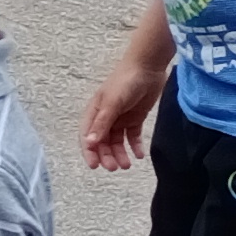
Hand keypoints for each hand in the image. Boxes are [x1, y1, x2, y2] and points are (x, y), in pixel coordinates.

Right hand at [83, 47, 167, 171]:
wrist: (148, 67)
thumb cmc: (125, 82)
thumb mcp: (112, 103)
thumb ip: (102, 124)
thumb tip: (89, 143)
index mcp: (95, 112)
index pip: (87, 136)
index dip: (89, 152)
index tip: (95, 166)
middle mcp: (105, 117)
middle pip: (103, 142)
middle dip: (107, 156)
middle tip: (114, 168)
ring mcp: (120, 118)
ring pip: (117, 142)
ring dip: (120, 154)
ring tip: (128, 165)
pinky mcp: (135, 118)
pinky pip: (133, 136)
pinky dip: (135, 146)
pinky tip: (140, 155)